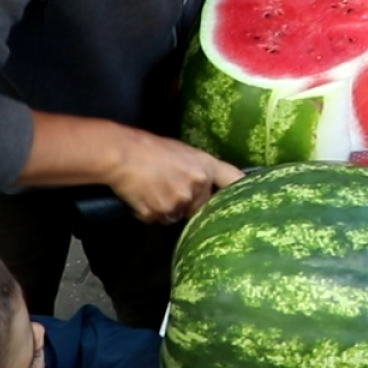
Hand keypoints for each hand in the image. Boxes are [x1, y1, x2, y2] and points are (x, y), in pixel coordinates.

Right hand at [104, 126, 243, 223]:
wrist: (122, 155)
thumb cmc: (149, 148)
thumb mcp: (183, 152)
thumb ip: (198, 170)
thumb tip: (207, 185)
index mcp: (206, 165)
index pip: (235, 180)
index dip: (240, 192)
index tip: (246, 201)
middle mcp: (198, 184)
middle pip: (203, 207)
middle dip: (191, 205)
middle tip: (172, 190)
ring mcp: (180, 200)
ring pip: (179, 215)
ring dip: (168, 209)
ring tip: (153, 189)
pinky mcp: (161, 212)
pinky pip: (159, 219)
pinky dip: (150, 212)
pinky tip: (142, 196)